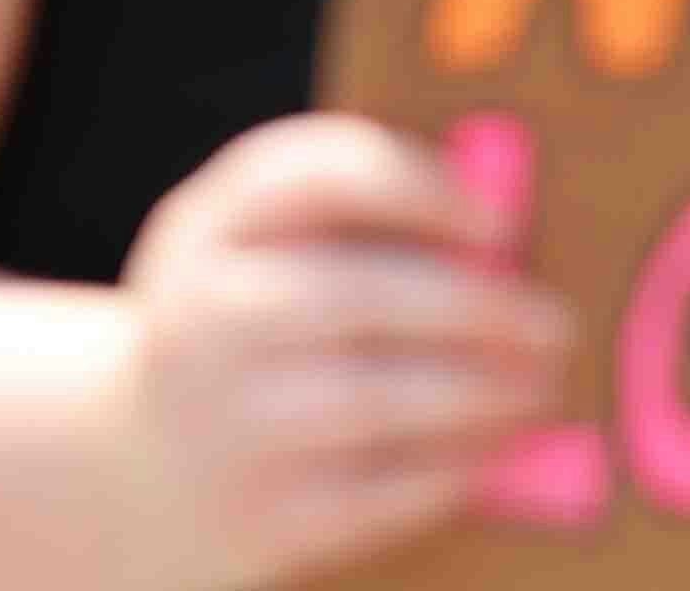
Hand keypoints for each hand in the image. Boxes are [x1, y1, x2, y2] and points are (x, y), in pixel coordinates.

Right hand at [110, 116, 574, 589]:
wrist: (137, 468)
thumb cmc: (237, 329)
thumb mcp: (247, 248)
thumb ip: (343, 212)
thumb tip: (494, 227)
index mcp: (206, 228)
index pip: (317, 175)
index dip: (422, 190)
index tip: (497, 221)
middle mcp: (208, 317)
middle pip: (364, 294)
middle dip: (479, 308)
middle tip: (551, 322)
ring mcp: (230, 421)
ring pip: (383, 399)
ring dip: (484, 391)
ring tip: (537, 385)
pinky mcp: (264, 514)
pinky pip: (384, 490)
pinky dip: (455, 467)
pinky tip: (494, 448)